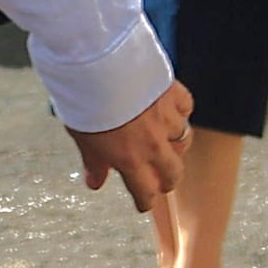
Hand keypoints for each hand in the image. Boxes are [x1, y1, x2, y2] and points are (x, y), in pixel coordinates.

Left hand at [65, 80, 193, 210]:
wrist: (100, 65)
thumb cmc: (85, 101)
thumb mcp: (82, 137)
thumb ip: (93, 162)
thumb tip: (94, 183)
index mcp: (129, 159)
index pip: (146, 192)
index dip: (146, 201)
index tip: (144, 202)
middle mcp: (153, 143)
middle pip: (173, 172)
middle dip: (168, 180)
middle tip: (163, 180)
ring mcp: (166, 118)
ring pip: (183, 139)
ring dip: (177, 145)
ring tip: (171, 145)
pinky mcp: (172, 93)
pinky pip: (186, 108)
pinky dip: (181, 112)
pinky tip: (174, 112)